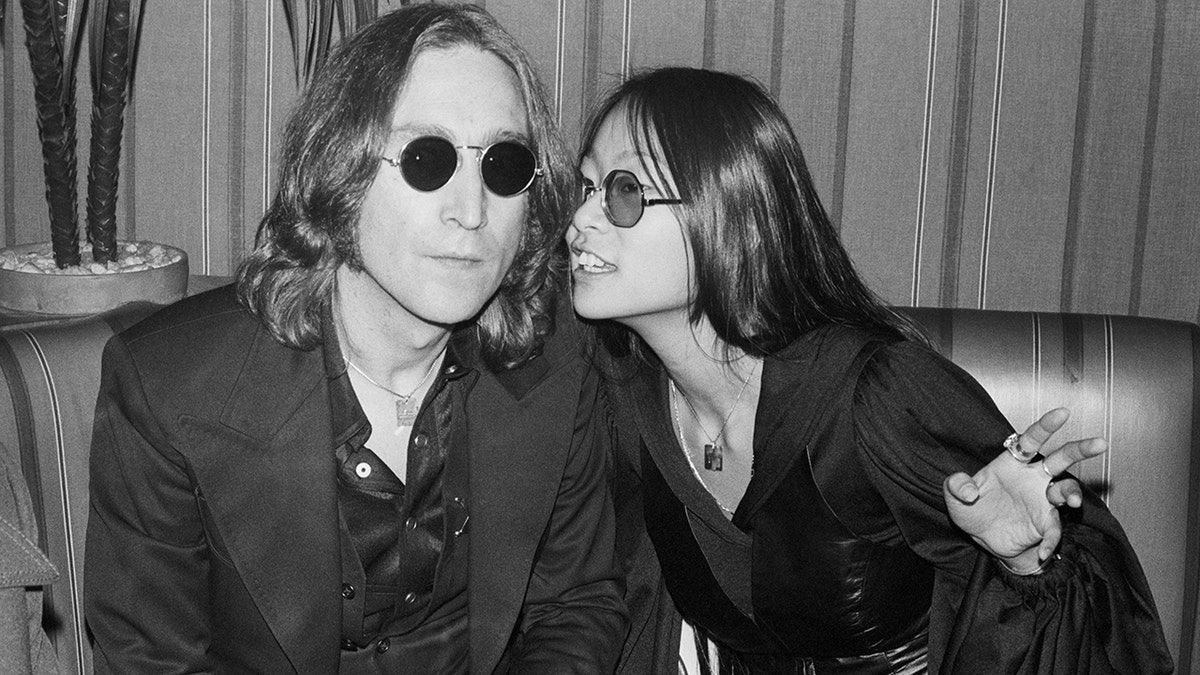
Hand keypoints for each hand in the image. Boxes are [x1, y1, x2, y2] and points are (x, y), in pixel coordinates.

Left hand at [942, 408, 1106, 571]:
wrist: (982, 537)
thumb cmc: (972, 507)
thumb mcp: (955, 496)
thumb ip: (956, 486)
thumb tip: (967, 491)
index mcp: (1013, 463)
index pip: (1031, 439)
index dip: (1046, 425)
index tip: (1063, 412)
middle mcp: (1033, 478)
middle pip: (1061, 459)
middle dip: (1080, 449)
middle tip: (1100, 443)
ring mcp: (1042, 500)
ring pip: (1065, 490)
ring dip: (1071, 494)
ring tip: (1072, 501)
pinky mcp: (1044, 524)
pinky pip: (1054, 530)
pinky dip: (1051, 541)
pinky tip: (1044, 551)